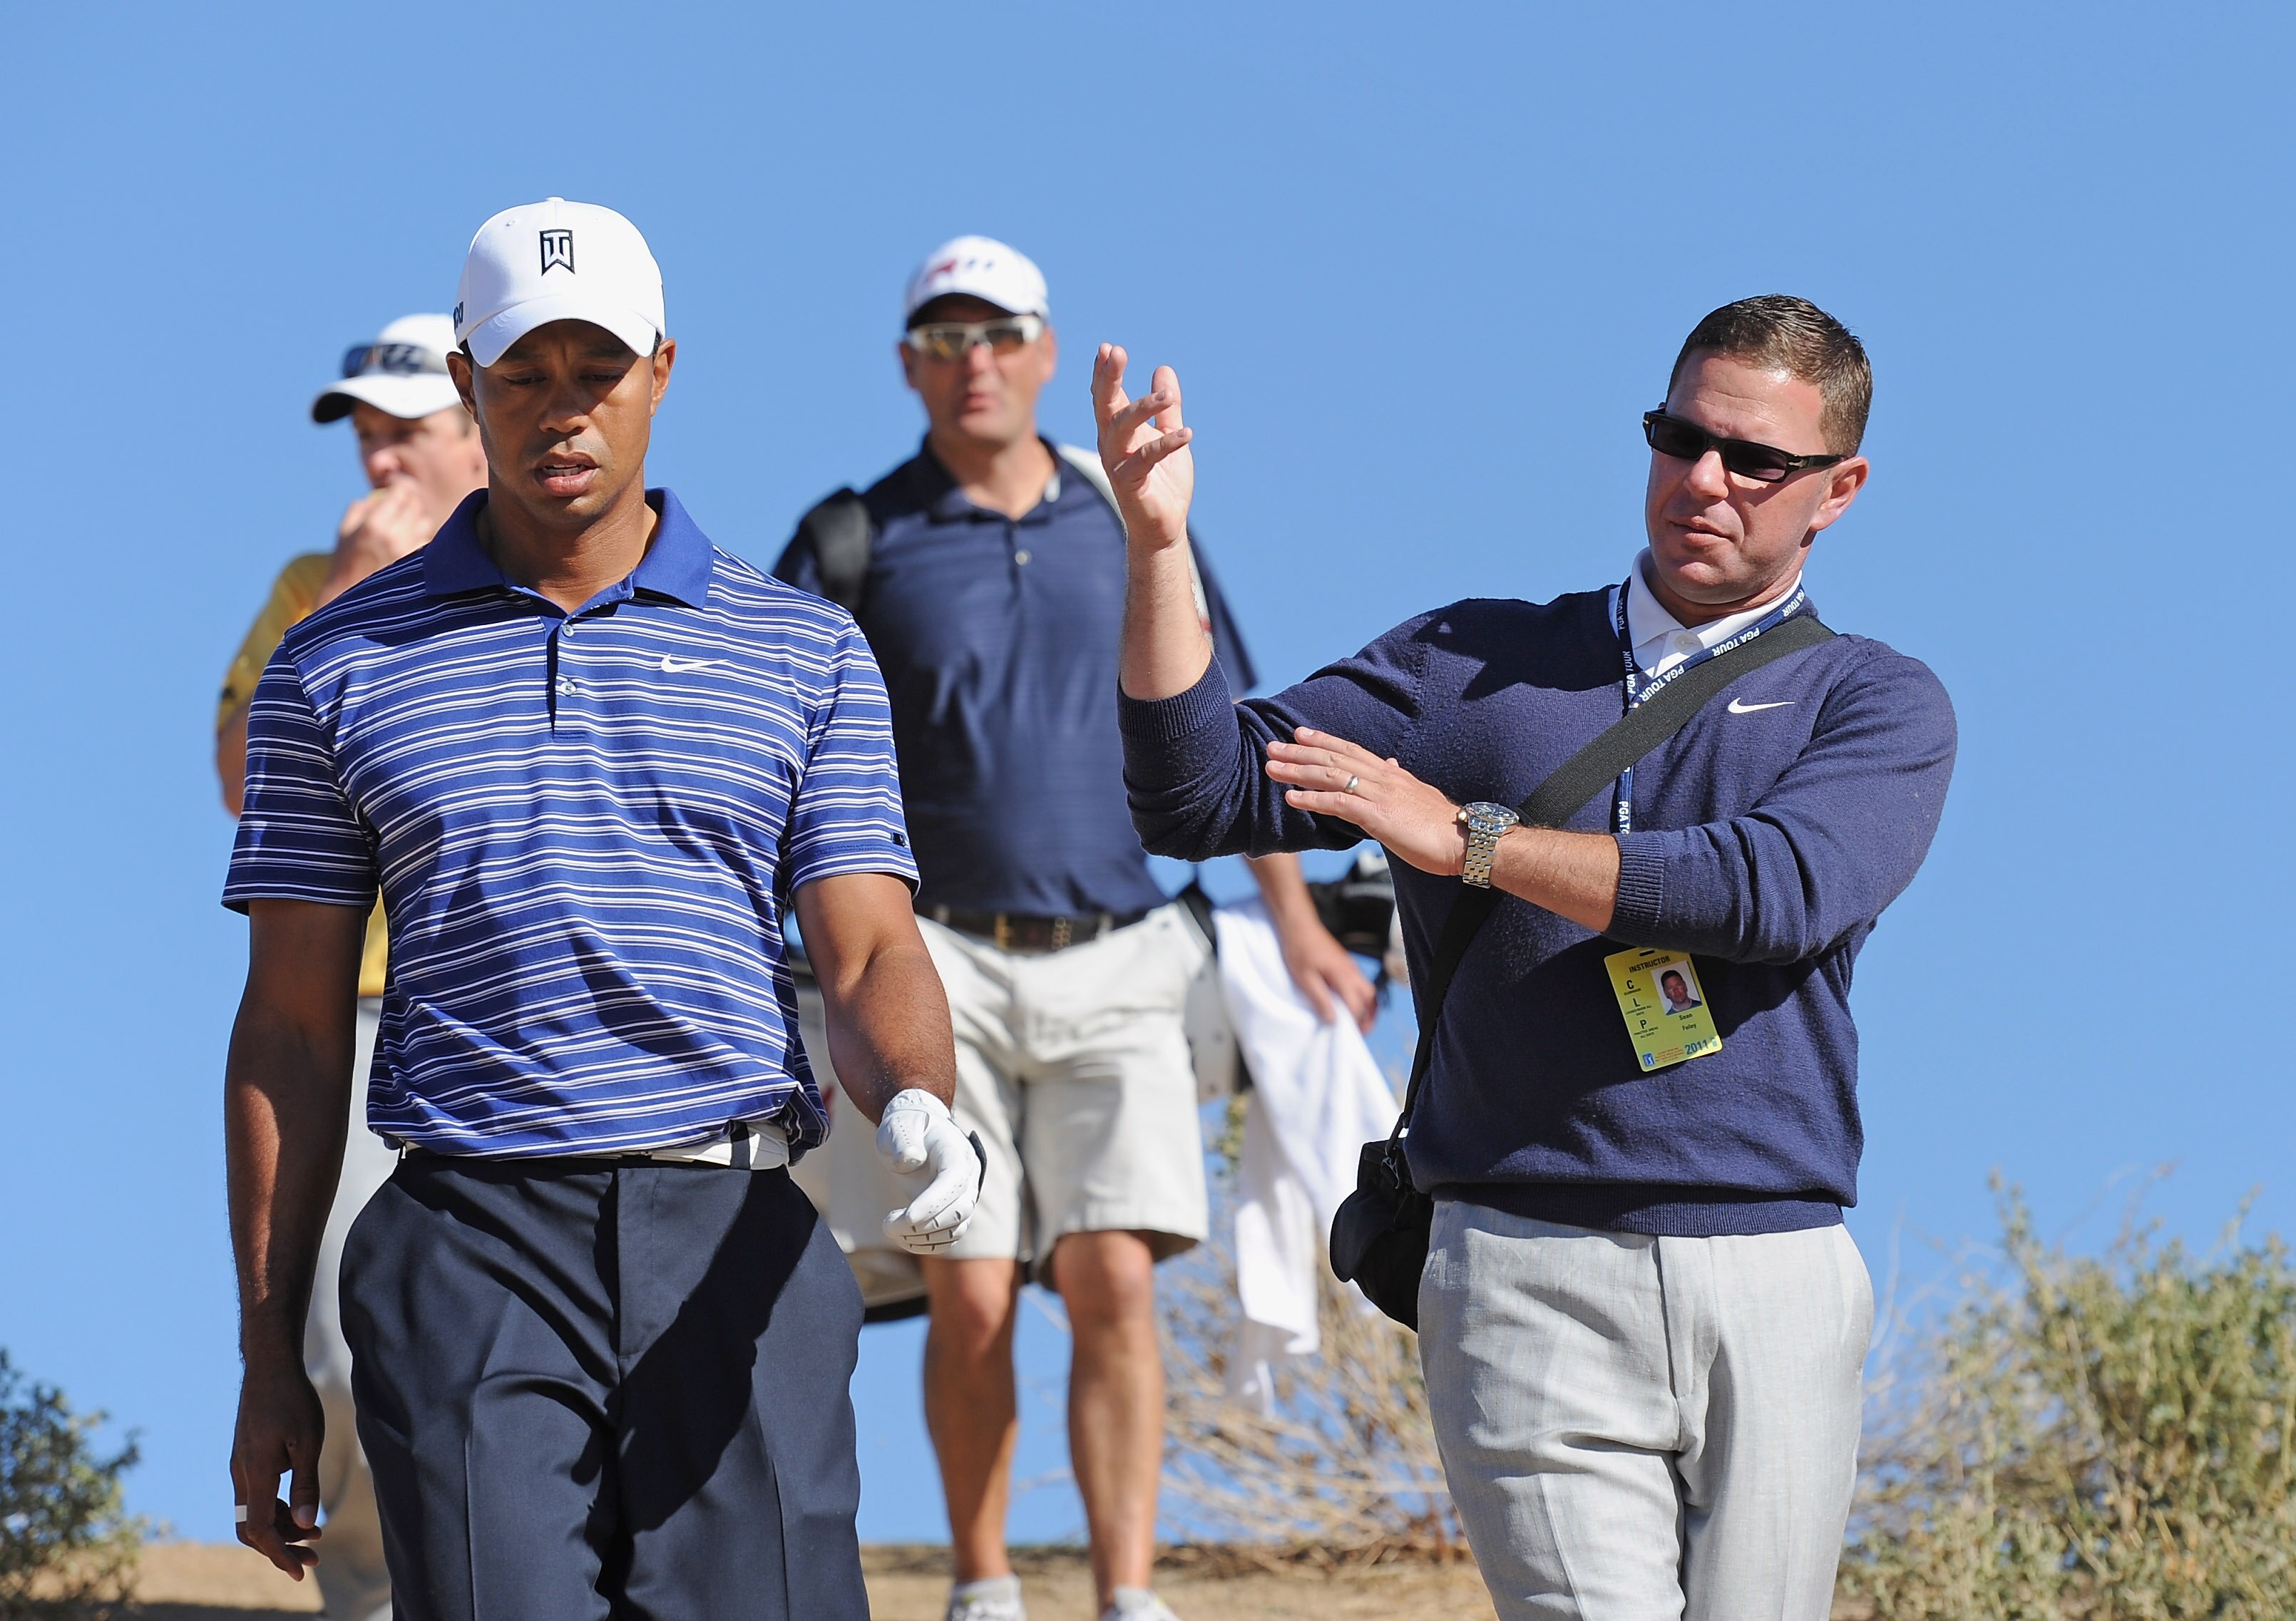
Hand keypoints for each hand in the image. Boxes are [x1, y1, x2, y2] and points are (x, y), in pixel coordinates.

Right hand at [229, 1355, 324, 1579]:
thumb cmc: (293, 1400)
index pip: (260, 1530)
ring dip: (281, 1528)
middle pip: (253, 1529)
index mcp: (255, 1474)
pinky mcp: (246, 1458)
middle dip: (281, 1548)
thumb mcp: (308, 1441)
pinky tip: (300, 1508)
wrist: (269, 1368)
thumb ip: (306, 1484)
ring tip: (314, 1533)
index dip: (279, 1555)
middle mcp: (241, 1475)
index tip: (300, 1571)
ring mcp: (241, 1466)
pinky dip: (276, 1509)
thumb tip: (306, 1525)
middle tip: (313, 1557)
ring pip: (254, 1513)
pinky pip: (256, 1496)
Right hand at [328, 482, 431, 591]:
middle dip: (411, 501)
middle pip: (416, 505)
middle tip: (404, 505)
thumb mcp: (345, 530)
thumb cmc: (346, 562)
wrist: (351, 598)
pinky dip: (421, 537)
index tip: (399, 489)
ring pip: (426, 522)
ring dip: (418, 519)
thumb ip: (362, 507)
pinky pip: (428, 540)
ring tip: (406, 525)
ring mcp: (408, 551)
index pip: (401, 493)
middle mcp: (393, 536)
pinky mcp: (417, 564)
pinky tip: (411, 541)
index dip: (402, 487)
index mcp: (374, 524)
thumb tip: (382, 493)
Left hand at [876, 1088, 981, 1254]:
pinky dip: (928, 1245)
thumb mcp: (899, 1127)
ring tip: (890, 1229)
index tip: (905, 1217)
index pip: (953, 1183)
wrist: (917, 1133)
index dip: (933, 1203)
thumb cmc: (907, 1128)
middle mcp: (967, 1176)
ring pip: (956, 1228)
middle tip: (887, 1225)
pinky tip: (903, 1238)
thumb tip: (910, 1159)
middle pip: (959, 1211)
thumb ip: (904, 1140)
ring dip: (923, 1238)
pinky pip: (949, 1237)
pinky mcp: (954, 1211)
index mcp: (957, 1152)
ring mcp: (964, 1196)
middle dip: (923, 1225)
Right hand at [1091, 345, 1192, 552]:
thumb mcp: (1168, 435)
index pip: (1106, 397)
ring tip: (1167, 397)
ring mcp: (1118, 464)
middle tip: (1116, 352)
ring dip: (1142, 408)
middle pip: (1105, 406)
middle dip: (1109, 378)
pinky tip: (1187, 434)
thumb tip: (1163, 370)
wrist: (1164, 526)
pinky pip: (1145, 460)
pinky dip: (1166, 445)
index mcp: (1118, 432)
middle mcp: (1112, 445)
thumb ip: (1167, 408)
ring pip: (1121, 428)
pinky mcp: (1130, 485)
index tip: (1108, 348)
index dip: (1105, 373)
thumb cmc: (1163, 482)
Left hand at [1266, 727, 1468, 879]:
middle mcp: (1383, 777)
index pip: (1351, 749)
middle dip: (1300, 751)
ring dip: (1297, 771)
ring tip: (1271, 767)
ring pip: (1331, 776)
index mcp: (1392, 773)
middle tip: (1271, 745)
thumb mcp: (1419, 795)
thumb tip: (1394, 765)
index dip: (1323, 740)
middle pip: (1334, 758)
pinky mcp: (1378, 816)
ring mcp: (1380, 795)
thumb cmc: (1443, 825)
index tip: (1299, 733)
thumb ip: (1401, 781)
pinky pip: (1339, 803)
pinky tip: (1291, 798)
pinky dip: (1312, 799)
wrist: (1467, 841)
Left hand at [1273, 912, 1378, 1031]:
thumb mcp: (1304, 979)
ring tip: (1357, 1020)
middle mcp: (1352, 971)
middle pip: (1370, 997)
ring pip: (1368, 989)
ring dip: (1366, 1006)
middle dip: (1368, 1015)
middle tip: (1359, 1030)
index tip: (1350, 1034)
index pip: (1357, 1005)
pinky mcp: (1345, 963)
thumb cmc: (1299, 950)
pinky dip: (1359, 996)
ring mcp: (1350, 966)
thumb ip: (1320, 999)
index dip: (1356, 1021)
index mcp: (1343, 975)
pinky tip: (1348, 1002)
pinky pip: (1360, 982)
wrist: (1298, 925)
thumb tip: (1333, 1019)